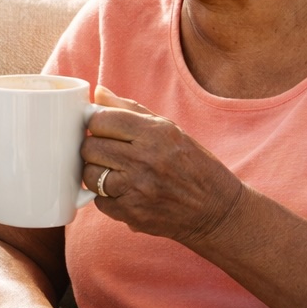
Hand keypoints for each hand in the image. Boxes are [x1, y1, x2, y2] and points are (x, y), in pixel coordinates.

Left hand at [82, 86, 245, 246]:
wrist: (217, 210)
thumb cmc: (193, 165)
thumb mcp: (170, 130)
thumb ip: (131, 110)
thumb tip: (98, 93)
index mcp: (156, 134)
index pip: (101, 120)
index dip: (96, 123)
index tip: (102, 128)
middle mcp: (145, 160)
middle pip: (90, 147)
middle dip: (93, 147)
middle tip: (107, 151)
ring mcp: (137, 189)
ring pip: (89, 174)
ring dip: (96, 172)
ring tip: (113, 171)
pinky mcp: (132, 214)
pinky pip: (99, 200)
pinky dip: (105, 196)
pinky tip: (123, 191)